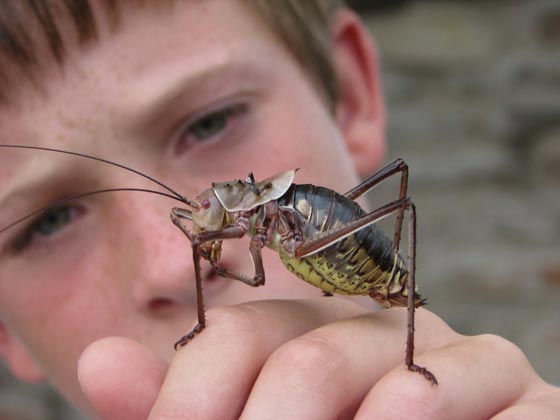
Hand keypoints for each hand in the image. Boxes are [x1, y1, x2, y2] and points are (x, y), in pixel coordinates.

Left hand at [78, 298, 559, 418]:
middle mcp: (384, 340)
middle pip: (310, 355)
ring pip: (400, 370)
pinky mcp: (525, 398)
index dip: (194, 388)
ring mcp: (460, 363)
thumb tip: (100, 361)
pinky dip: (450, 407)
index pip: (244, 337)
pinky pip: (500, 391)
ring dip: (359, 413)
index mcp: (322, 343)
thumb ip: (183, 407)